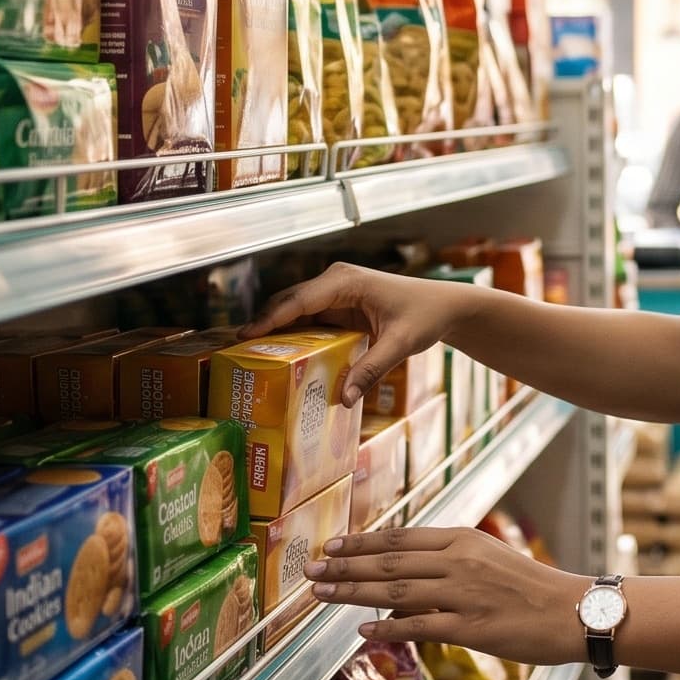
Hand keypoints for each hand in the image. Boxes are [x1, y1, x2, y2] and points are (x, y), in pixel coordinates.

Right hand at [244, 262, 457, 406]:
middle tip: (235, 352)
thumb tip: (343, 398)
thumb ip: (371, 369)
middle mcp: (335, 282)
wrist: (444, 306)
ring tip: (247, 356)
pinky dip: (291, 336)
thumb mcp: (401, 343)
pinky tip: (277, 356)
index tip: (243, 335)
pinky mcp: (338, 307)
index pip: (298, 299)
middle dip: (262, 324)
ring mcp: (334, 293)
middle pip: (287, 302)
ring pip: (293, 310)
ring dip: (273, 330)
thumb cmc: (425, 316)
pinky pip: (307, 320)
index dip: (269, 317)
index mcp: (345, 281)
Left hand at [307, 527, 587, 666]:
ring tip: (322, 596)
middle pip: (390, 563)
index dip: (361, 543)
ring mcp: (463, 595)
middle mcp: (458, 562)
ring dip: (354, 593)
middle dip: (345, 566)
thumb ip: (449, 560)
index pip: (400, 538)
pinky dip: (388, 627)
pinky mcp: (471, 628)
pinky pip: (420, 627)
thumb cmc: (531, 586)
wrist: (571, 612)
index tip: (331, 546)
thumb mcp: (489, 558)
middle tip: (311, 571)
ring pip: (396, 591)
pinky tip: (361, 630)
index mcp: (462, 541)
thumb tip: (406, 572)